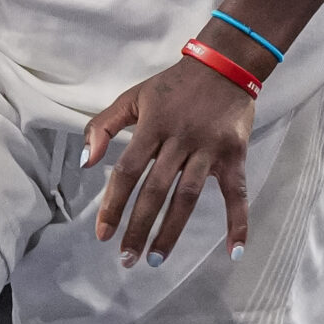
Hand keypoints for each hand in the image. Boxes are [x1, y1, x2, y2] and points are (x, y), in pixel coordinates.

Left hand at [85, 50, 256, 268]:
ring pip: (188, 196)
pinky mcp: (234, 155)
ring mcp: (209, 149)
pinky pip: (237, 193)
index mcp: (152, 126)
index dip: (113, 203)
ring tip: (156, 259)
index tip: (103, 234)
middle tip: (126, 259)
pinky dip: (238, 222)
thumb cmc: (174, 85)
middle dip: (139, 227)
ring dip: (172, 231)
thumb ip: (103, 125)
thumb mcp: (133, 97)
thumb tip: (85, 162)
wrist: (224, 64)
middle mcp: (180, 140)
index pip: (127, 171)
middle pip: (156, 190)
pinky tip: (234, 251)